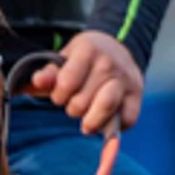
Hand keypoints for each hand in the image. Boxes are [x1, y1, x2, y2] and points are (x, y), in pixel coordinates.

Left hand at [29, 30, 143, 135]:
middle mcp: (109, 62)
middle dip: (73, 108)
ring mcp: (126, 78)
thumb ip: (49, 74)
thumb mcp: (63, 60)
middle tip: (76, 102)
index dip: (58, 96)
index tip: (61, 93)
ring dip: (91, 121)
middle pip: (81, 102)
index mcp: (88, 49)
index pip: (66, 84)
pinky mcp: (137, 95)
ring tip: (87, 122)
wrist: (117, 48)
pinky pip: (126, 119)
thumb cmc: (82, 61)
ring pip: (105, 108)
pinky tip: (105, 119)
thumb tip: (37, 82)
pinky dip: (113, 125)